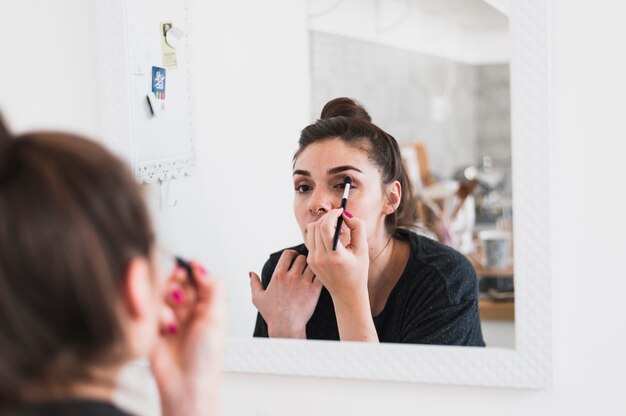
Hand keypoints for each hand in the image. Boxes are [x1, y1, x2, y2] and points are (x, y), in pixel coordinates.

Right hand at [150, 262, 225, 415]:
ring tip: (174, 315)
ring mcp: (170, 318)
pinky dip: (158, 315)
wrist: (187, 385)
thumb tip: (203, 267)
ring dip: (168, 299)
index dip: (192, 271)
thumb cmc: (206, 358)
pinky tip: (166, 328)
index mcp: (208, 306)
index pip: (197, 278)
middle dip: (177, 281)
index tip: (189, 266)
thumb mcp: (217, 318)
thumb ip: (213, 289)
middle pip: (178, 282)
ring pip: (163, 293)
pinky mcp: (154, 328)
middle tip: (178, 286)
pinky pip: (150, 309)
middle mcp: (189, 310)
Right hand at [250, 250, 322, 338]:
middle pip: (302, 258)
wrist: (286, 327)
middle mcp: (291, 276)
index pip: (288, 254)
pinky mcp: (314, 290)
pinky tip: (317, 280)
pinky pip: (320, 275)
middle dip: (302, 261)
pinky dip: (320, 276)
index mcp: (278, 275)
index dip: (292, 254)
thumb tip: (251, 273)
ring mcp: (304, 283)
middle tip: (303, 267)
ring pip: (312, 266)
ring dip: (311, 269)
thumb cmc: (272, 314)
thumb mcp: (258, 298)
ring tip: (310, 274)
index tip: (294, 257)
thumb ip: (254, 283)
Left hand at [304, 208, 368, 303]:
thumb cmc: (358, 271)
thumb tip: (346, 214)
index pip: (325, 227)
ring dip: (322, 224)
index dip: (332, 214)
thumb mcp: (362, 249)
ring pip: (311, 231)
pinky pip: (311, 239)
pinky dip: (319, 233)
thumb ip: (358, 228)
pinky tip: (331, 239)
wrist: (347, 294)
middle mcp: (320, 258)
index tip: (341, 211)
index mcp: (335, 256)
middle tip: (339, 217)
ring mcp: (312, 260)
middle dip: (328, 217)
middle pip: (316, 226)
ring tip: (336, 229)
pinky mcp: (310, 261)